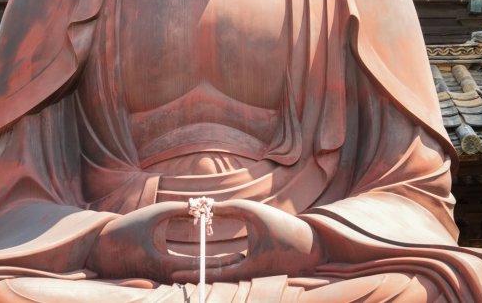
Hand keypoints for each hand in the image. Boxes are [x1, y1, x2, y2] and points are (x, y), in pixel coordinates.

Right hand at [85, 201, 241, 282]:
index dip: (222, 261)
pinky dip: (199, 266)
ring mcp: (162, 278)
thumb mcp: (153, 214)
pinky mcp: (159, 275)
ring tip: (235, 260)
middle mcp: (166, 276)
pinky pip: (184, 272)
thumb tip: (202, 205)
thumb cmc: (126, 229)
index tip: (240, 256)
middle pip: (200, 274)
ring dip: (211, 268)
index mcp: (164, 264)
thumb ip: (178, 209)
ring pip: (193, 275)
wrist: (101, 248)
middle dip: (222, 268)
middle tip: (244, 260)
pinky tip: (212, 260)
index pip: (201, 266)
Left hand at [171, 200, 323, 282]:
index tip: (171, 273)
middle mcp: (248, 275)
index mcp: (248, 268)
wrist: (313, 243)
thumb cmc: (285, 227)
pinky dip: (218, 264)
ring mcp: (252, 272)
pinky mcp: (257, 266)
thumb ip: (230, 208)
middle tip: (168, 273)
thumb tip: (206, 206)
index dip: (191, 274)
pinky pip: (233, 267)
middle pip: (214, 276)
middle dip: (192, 274)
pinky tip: (206, 261)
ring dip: (204, 270)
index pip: (212, 274)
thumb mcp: (255, 212)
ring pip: (222, 273)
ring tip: (181, 268)